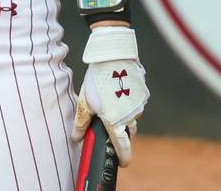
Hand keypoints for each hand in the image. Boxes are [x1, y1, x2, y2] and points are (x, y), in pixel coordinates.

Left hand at [71, 27, 149, 166]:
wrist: (113, 57)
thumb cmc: (97, 80)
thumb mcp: (84, 102)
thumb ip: (81, 122)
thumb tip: (77, 137)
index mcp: (116, 121)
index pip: (122, 146)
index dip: (124, 157)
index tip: (123, 163)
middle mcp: (131, 116)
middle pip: (128, 131)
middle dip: (122, 134)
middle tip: (113, 129)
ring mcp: (139, 105)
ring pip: (133, 117)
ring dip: (125, 116)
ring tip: (112, 105)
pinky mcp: (143, 94)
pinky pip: (136, 103)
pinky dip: (129, 102)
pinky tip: (119, 92)